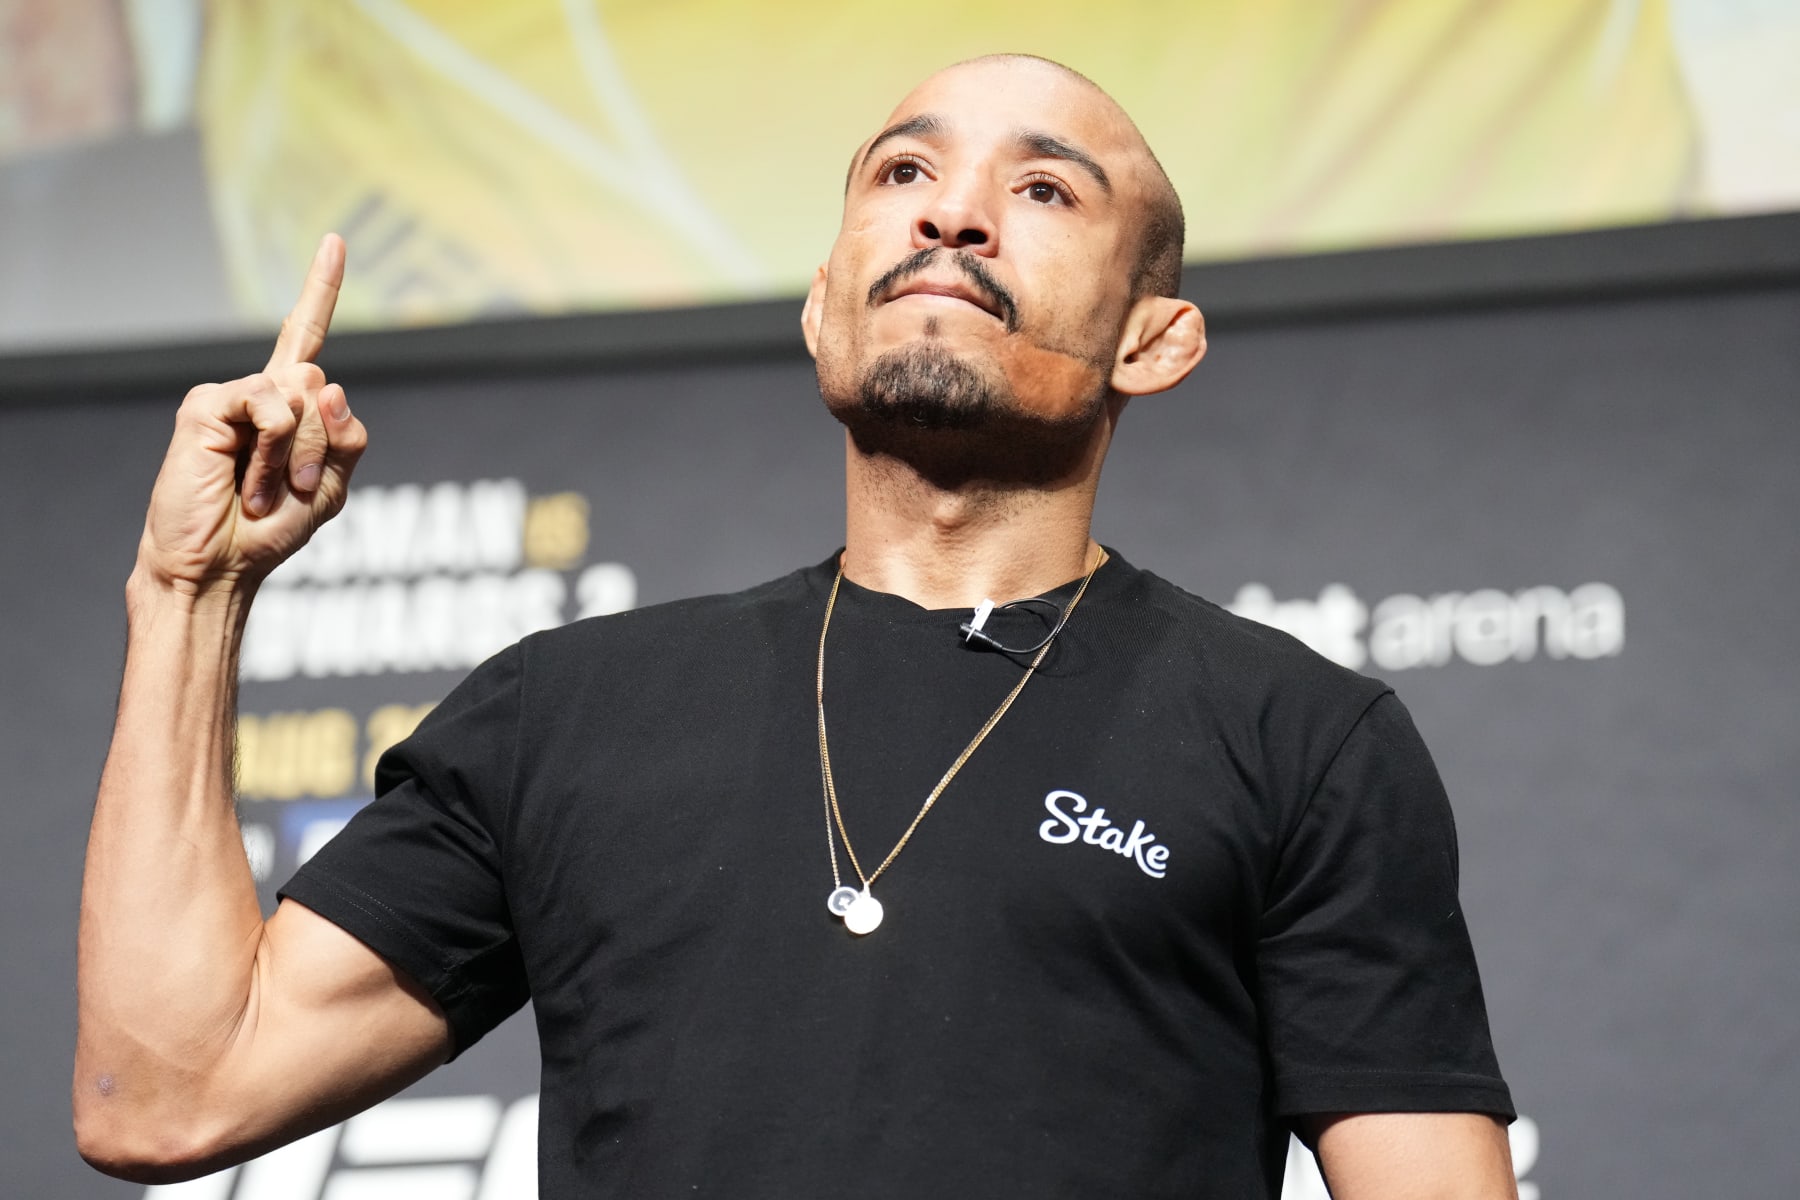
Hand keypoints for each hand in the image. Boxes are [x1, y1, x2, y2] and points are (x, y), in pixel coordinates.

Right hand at [136, 234, 367, 598]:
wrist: (219, 566)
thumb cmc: (268, 531)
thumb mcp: (330, 490)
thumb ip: (347, 441)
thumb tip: (332, 388)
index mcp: (291, 407)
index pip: (307, 336)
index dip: (321, 288)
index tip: (334, 240)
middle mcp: (262, 392)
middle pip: (328, 388)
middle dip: (324, 449)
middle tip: (290, 489)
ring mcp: (232, 396)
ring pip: (307, 396)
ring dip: (299, 457)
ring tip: (264, 490)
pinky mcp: (206, 405)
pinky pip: (272, 405)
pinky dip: (274, 450)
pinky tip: (248, 480)